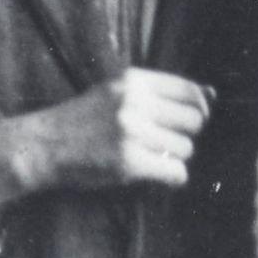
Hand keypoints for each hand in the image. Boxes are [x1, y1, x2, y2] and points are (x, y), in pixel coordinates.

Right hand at [0, 70, 212, 200]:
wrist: (44, 145)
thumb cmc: (83, 120)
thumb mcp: (116, 92)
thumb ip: (158, 92)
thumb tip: (212, 95)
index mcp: (133, 81)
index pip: (189, 90)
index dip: (198, 109)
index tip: (186, 121)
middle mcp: (134, 102)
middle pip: (194, 120)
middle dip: (184, 134)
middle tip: (164, 142)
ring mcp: (131, 132)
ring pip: (185, 148)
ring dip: (174, 157)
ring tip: (151, 157)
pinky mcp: (128, 162)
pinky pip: (175, 171)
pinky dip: (172, 177)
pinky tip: (157, 174)